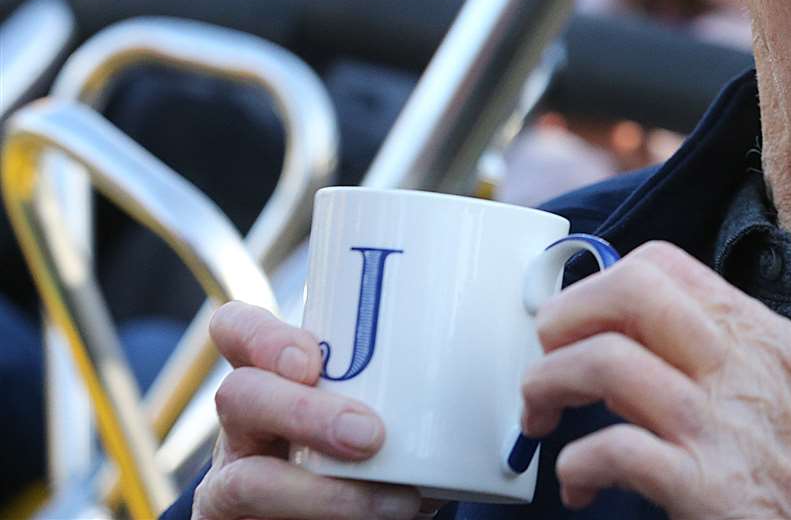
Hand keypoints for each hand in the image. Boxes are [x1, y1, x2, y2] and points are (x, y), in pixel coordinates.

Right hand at [192, 302, 422, 519]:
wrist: (366, 518)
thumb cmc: (389, 440)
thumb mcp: (390, 394)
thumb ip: (422, 365)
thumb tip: (517, 327)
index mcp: (278, 374)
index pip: (238, 330)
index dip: (261, 336)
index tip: (313, 356)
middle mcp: (247, 424)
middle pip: (238, 396)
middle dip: (303, 413)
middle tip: (370, 435)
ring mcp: (240, 482)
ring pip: (244, 482)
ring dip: (323, 493)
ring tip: (397, 500)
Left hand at [522, 242, 790, 517]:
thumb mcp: (779, 388)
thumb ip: (716, 356)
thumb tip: (631, 341)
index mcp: (758, 335)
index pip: (661, 264)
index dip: (597, 287)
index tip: (574, 324)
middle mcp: (742, 364)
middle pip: (631, 289)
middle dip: (563, 316)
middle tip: (546, 356)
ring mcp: (725, 424)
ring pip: (606, 360)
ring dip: (549, 384)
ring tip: (541, 416)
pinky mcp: (709, 487)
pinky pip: (613, 450)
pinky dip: (575, 463)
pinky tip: (581, 483)